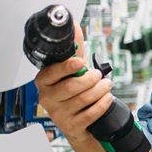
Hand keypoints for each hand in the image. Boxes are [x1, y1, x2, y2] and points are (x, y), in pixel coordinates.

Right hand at [34, 21, 114, 141]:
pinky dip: (102, 104)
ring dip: (100, 90)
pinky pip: (91, 114)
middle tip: (99, 75)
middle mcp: (47, 98)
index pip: (51, 73)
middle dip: (90, 79)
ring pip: (83, 99)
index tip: (80, 62)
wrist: (76, 123)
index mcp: (44, 81)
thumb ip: (73, 50)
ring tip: (106, 84)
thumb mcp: (71, 70)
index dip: (67, 67)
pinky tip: (107, 97)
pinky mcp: (71, 126)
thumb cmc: (72, 92)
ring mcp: (58, 114)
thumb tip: (73, 25)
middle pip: (71, 86)